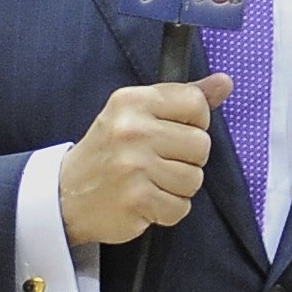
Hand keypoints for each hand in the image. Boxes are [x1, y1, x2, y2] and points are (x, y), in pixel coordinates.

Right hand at [58, 74, 232, 245]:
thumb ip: (184, 98)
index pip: (196, 103)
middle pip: (201, 145)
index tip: (171, 133)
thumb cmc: (110, 151)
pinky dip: (166, 210)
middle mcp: (132, 130)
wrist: (66, 194)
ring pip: (194, 179)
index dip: (194, 123)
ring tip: (148, 182)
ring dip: (177, 187)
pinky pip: (180, 207)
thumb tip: (225, 82)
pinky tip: (144, 201)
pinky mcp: (136, 199)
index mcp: (133, 101)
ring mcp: (133, 166)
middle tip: (155, 162)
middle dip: (186, 159)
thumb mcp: (138, 113)